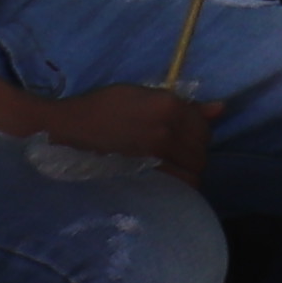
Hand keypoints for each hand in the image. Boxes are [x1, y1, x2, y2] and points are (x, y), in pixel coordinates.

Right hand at [31, 85, 211, 179]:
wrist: (60, 130)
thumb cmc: (99, 108)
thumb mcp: (143, 95)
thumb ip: (185, 105)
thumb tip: (221, 109)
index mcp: (168, 107)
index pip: (203, 129)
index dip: (198, 135)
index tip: (184, 139)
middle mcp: (165, 132)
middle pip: (200, 153)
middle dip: (194, 155)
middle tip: (176, 156)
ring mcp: (151, 156)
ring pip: (190, 172)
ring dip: (185, 172)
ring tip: (168, 169)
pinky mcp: (137, 176)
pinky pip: (173, 186)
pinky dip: (175, 187)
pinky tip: (163, 183)